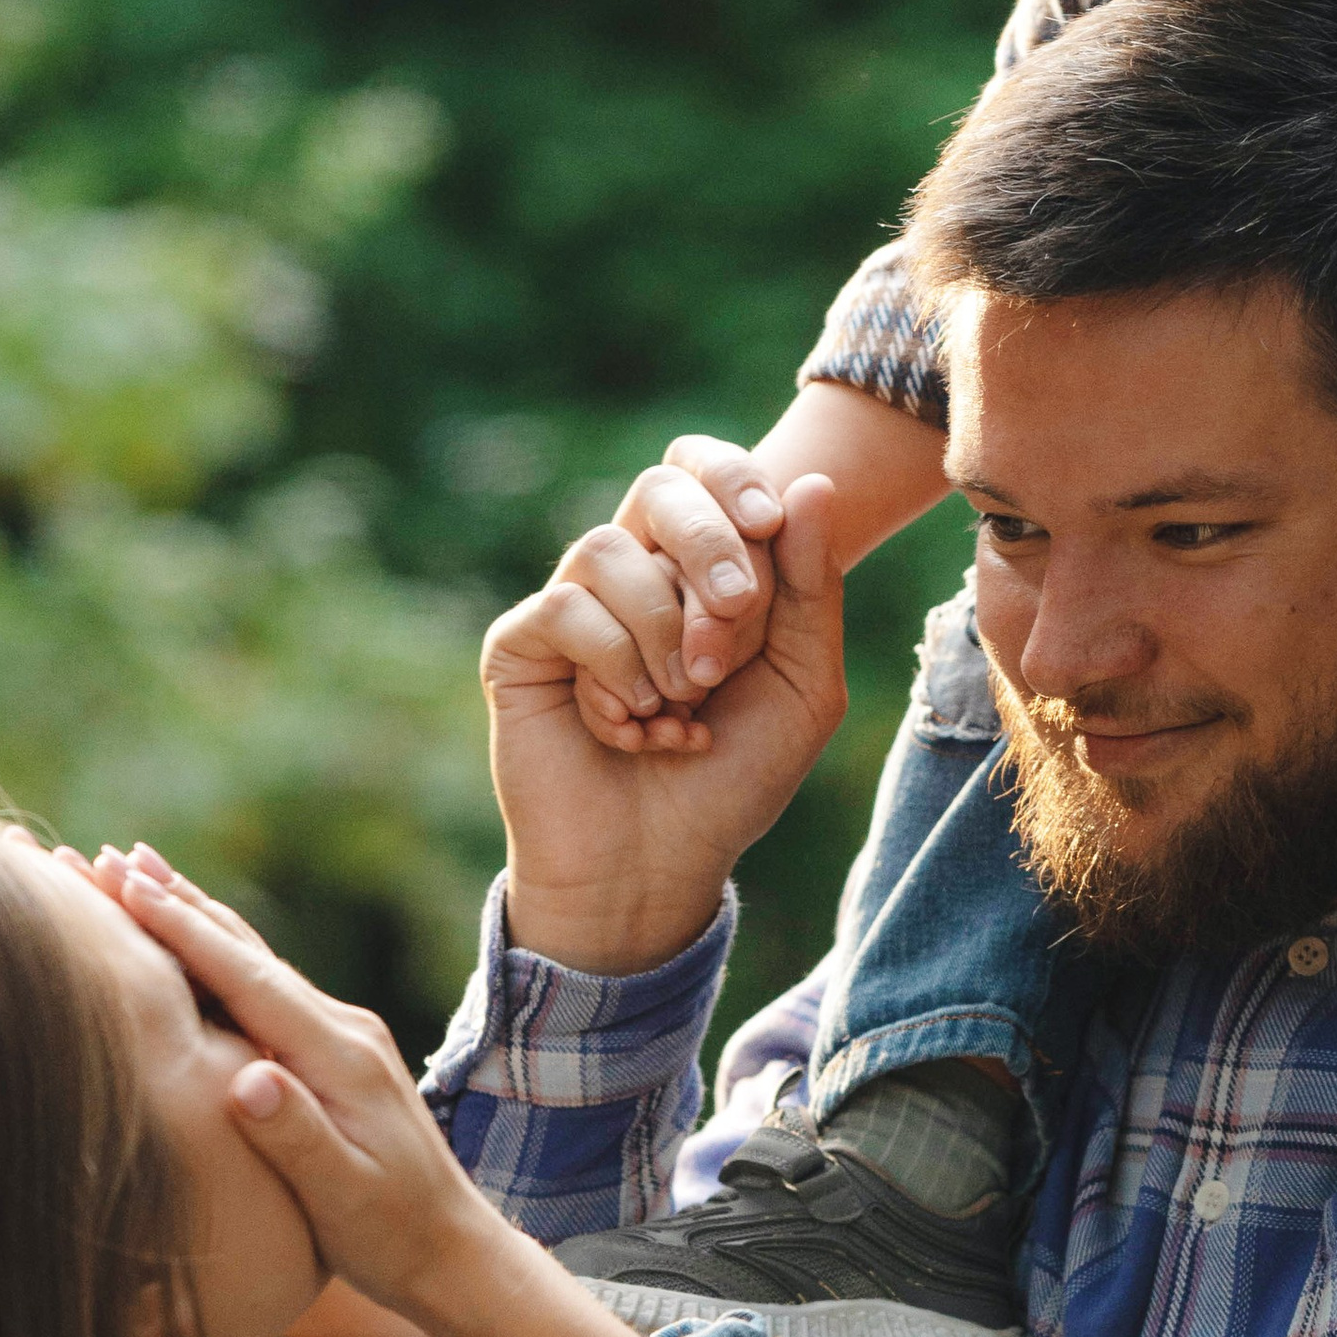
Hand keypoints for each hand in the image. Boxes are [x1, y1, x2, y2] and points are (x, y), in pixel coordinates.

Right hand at [93, 845, 647, 1336]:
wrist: (452, 1249)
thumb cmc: (391, 1232)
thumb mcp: (342, 1195)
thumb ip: (295, 1136)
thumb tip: (246, 1079)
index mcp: (340, 1055)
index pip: (248, 977)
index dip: (183, 930)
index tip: (124, 883)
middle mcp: (342, 1029)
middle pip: (245, 950)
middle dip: (173, 900)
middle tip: (101, 855)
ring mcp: (341, 1034)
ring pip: (253, 959)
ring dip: (192, 913)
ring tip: (136, 869)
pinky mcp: (334, 1051)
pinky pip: (263, 986)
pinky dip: (219, 952)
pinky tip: (192, 936)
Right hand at [485, 473, 847, 970]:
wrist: (658, 866)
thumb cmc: (732, 780)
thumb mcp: (803, 687)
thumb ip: (811, 592)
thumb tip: (816, 482)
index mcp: (697, 566)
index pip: (703, 469)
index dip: (734, 479)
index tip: (768, 522)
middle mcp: (631, 572)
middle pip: (660, 488)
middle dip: (710, 546)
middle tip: (734, 616)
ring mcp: (572, 605)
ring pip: (611, 549)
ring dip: (663, 633)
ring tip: (682, 706)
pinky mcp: (520, 646)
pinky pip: (566, 609)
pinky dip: (615, 670)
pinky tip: (631, 727)